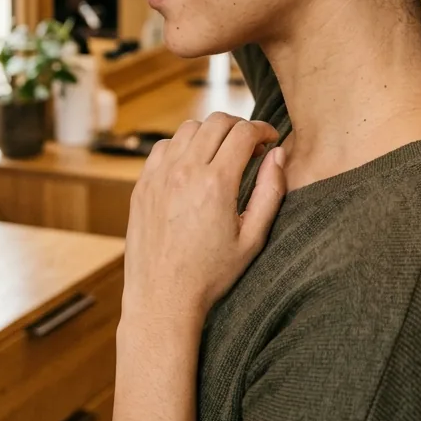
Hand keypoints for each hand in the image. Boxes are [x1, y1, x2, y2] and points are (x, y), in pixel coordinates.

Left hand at [121, 114, 285, 328]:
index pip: (244, 133)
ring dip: (210, 132)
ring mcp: (159, 176)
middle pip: (217, 121)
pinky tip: (192, 164)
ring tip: (222, 153)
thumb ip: (270, 192)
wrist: (162, 298)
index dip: (263, 130)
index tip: (271, 139)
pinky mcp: (143, 184)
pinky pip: (164, 146)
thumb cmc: (210, 274)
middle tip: (250, 145)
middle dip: (240, 126)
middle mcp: (185, 172)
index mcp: (216, 184)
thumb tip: (278, 154)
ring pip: (189, 128)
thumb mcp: (252, 239)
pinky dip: (182, 145)